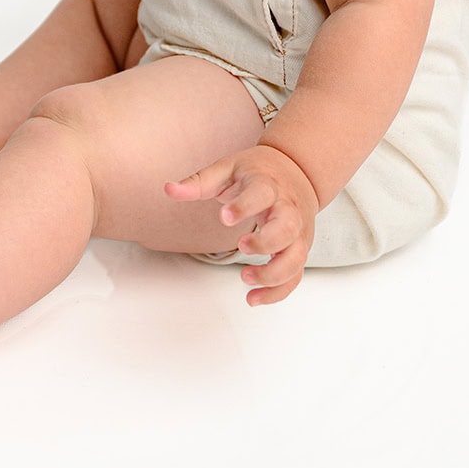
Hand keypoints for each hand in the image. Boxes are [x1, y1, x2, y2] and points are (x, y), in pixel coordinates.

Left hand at [164, 144, 318, 304]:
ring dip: (274, 273)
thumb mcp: (227, 168)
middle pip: (287, 228)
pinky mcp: (300, 248)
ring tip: (246, 278)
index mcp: (268, 185)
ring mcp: (298, 231)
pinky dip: (278, 292)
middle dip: (267, 241)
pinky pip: (295, 275)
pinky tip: (254, 298)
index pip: (262, 193)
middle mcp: (288, 209)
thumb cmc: (259, 172)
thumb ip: (199, 182)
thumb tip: (169, 190)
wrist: (297, 170)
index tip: (224, 217)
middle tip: (242, 246)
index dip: (244, 206)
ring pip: (296, 257)